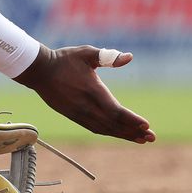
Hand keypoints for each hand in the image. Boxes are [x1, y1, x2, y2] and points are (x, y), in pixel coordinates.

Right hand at [14, 45, 154, 143]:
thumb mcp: (87, 53)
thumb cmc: (65, 59)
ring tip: (141, 139)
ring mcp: (79, 114)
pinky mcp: (74, 116)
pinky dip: (110, 132)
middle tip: (151, 138)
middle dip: (133, 132)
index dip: (132, 120)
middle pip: (114, 124)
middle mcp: (86, 106)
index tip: (147, 125)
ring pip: (105, 129)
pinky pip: (95, 128)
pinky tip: (119, 133)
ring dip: (124, 135)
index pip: (116, 111)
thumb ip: (109, 56)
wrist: (39, 71)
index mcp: (92, 91)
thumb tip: (129, 57)